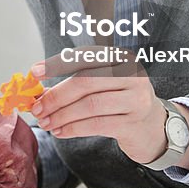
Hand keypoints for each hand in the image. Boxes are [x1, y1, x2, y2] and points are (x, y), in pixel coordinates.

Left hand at [29, 55, 169, 165]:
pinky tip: (60, 132)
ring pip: (90, 105)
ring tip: (45, 123)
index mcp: (120, 58)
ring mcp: (136, 99)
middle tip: (37, 108)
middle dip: (56, 96)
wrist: (153, 126)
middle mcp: (132, 74)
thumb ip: (75, 83)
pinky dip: (74, 128)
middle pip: (85, 82)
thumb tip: (38, 91)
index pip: (85, 56)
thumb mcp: (102, 85)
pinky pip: (97, 124)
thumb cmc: (120, 101)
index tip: (35, 72)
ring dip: (62, 115)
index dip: (58, 63)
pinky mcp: (134, 123)